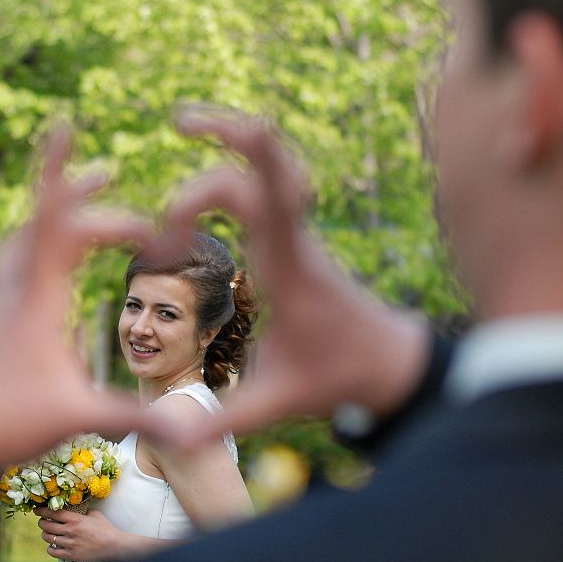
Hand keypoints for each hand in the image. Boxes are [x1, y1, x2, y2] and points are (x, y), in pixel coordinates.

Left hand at [0, 125, 166, 473]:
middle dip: (78, 194)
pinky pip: (18, 264)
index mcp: (38, 301)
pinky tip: (55, 257)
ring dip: (55, 214)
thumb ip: (136, 416)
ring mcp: (6, 306)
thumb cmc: (8, 427)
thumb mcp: (79, 417)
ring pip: (24, 240)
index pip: (52, 222)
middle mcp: (18, 293)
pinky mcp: (2, 322)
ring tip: (85, 198)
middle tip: (108, 175)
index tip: (64, 127)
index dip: (59, 173)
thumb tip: (190, 430)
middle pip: (44, 223)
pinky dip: (39, 243)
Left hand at [36, 507, 119, 561]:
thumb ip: (84, 512)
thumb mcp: (96, 515)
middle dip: (41, 522)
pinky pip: (53, 551)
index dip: (43, 511)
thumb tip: (78, 510)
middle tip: (42, 522)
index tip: (37, 510)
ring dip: (45, 534)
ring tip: (47, 533)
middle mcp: (70, 530)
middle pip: (47, 525)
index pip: (54, 513)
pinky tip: (53, 546)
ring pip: (48, 538)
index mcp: (76, 519)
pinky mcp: (70, 555)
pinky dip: (50, 548)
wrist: (113, 546)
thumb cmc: (106, 529)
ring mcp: (69, 543)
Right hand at [161, 105, 430, 446]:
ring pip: (272, 166)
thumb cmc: (338, 377)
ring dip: (235, 138)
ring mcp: (296, 234)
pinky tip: (213, 164)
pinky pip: (272, 183)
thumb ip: (227, 418)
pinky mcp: (294, 237)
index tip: (208, 140)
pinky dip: (243, 161)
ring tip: (187, 120)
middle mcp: (294, 240)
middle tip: (178, 120)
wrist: (389, 361)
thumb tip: (173, 441)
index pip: (274, 199)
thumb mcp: (281, 400)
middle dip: (226, 133)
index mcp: (290, 270)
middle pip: (266, 166)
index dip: (249, 158)